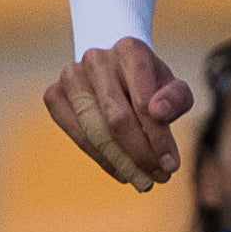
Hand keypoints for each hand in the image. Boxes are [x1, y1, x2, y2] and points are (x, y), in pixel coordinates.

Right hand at [48, 38, 194, 187]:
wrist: (116, 69)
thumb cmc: (150, 83)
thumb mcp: (173, 87)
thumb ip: (176, 98)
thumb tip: (158, 112)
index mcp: (130, 50)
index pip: (144, 102)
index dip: (158, 138)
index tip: (172, 166)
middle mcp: (97, 58)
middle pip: (117, 119)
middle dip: (140, 155)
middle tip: (159, 179)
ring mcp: (71, 75)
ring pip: (94, 131)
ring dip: (121, 162)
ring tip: (143, 181)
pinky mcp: (54, 94)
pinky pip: (77, 135)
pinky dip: (101, 159)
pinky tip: (121, 172)